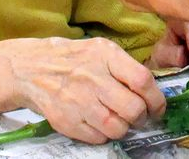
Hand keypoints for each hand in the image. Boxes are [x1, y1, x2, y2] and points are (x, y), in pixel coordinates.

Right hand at [3, 37, 164, 143]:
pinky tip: (99, 122)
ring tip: (119, 119)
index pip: (142, 80)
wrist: (31, 69)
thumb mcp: (100, 49)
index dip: (156, 99)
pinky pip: (98, 138)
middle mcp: (93, 78)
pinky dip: (104, 135)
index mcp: (105, 55)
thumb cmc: (74, 58)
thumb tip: (152, 90)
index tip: (157, 107)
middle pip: (133, 109)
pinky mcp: (66, 121)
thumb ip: (125, 67)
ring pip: (118, 128)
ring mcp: (78, 101)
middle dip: (142, 117)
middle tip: (140, 116)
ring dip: (124, 128)